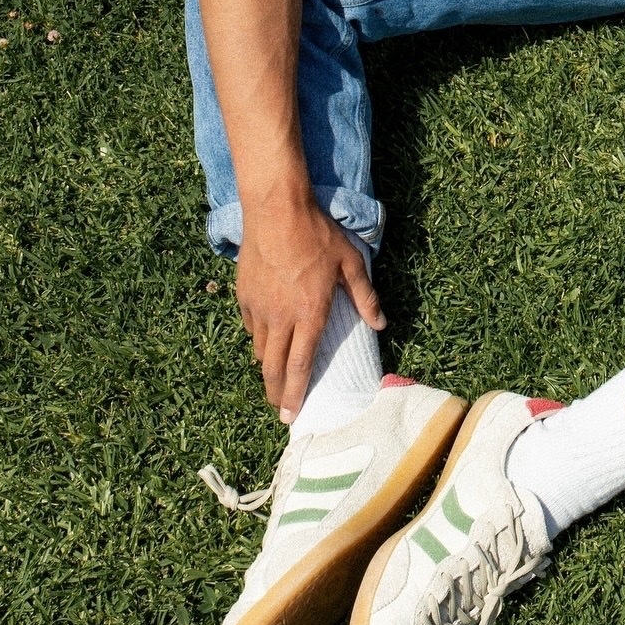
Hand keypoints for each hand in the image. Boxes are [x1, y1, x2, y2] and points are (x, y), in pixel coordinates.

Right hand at [235, 196, 383, 421]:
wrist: (276, 209)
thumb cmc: (318, 234)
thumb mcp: (351, 262)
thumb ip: (365, 296)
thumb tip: (380, 323)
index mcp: (309, 313)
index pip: (301, 365)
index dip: (296, 394)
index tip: (291, 415)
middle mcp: (281, 317)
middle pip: (274, 368)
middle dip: (276, 393)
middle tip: (280, 409)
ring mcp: (258, 308)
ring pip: (260, 350)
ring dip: (268, 368)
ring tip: (275, 378)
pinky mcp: (243, 296)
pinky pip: (251, 328)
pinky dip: (259, 340)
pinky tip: (266, 339)